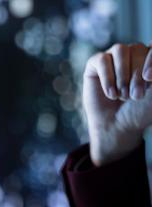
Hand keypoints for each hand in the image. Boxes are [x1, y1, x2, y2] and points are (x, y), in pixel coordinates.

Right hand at [83, 43, 151, 165]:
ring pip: (120, 50)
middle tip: (135, 97)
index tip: (149, 78)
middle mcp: (132, 54)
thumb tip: (151, 45)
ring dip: (122, 75)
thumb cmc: (139, 111)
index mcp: (149, 58)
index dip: (151, 60)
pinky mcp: (95, 65)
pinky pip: (102, 60)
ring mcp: (113, 58)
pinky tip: (110, 94)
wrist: (117, 126)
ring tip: (121, 95)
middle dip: (136, 76)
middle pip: (137, 48)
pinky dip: (107, 78)